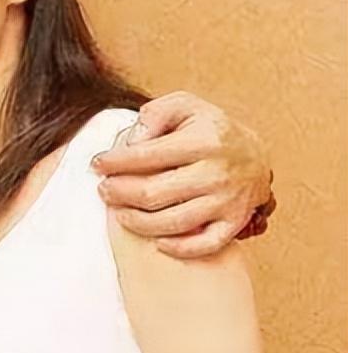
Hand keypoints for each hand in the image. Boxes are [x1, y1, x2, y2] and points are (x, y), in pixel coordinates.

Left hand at [91, 91, 272, 257]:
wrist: (254, 154)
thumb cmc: (208, 129)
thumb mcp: (184, 105)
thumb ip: (154, 114)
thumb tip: (132, 141)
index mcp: (203, 141)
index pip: (146, 156)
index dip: (114, 162)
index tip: (97, 164)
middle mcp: (217, 173)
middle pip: (153, 194)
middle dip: (119, 193)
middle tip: (103, 190)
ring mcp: (227, 201)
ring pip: (173, 223)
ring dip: (137, 221)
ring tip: (119, 212)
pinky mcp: (234, 223)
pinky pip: (204, 244)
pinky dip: (177, 247)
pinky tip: (156, 239)